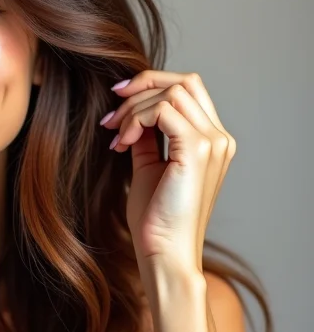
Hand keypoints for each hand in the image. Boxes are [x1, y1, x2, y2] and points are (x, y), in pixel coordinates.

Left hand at [99, 71, 235, 282]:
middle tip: (111, 111)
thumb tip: (132, 112)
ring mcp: (213, 142)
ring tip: (116, 136)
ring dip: (134, 108)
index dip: (151, 86)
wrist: (164, 250)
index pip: (188, 89)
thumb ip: (147, 137)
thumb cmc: (156, 216)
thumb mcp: (149, 165)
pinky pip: (163, 110)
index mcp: (213, 141)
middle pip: (185, 81)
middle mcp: (219, 138)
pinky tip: (123, 142)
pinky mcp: (198, 149)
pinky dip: (137, 119)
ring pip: (172, 92)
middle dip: (142, 87)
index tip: (117, 102)